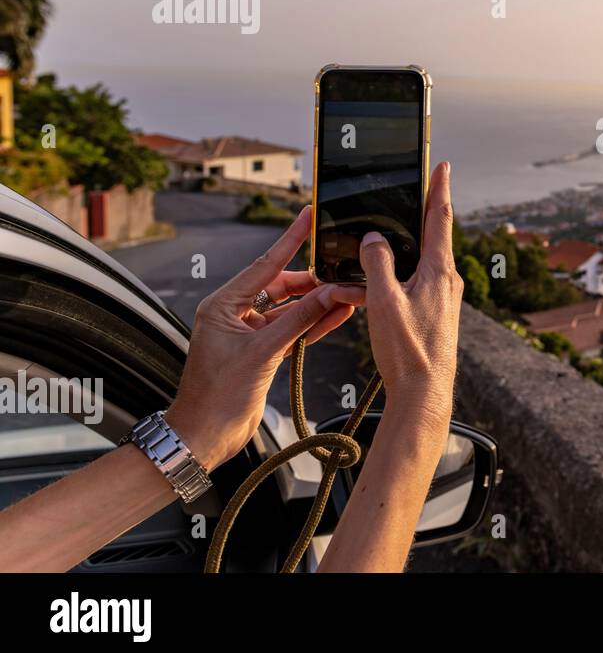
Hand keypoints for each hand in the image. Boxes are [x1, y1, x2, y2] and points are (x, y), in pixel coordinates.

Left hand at [166, 207, 363, 469]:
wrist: (206, 437)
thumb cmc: (217, 397)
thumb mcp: (263, 352)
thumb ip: (299, 320)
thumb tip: (328, 293)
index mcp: (223, 305)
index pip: (265, 264)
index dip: (291, 239)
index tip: (308, 216)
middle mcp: (235, 314)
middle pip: (283, 285)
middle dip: (313, 281)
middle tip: (342, 273)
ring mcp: (250, 333)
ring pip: (291, 309)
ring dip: (317, 304)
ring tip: (346, 295)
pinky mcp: (263, 351)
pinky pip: (293, 329)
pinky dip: (313, 324)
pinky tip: (336, 316)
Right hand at [359, 161, 461, 425]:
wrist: (425, 395)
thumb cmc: (408, 350)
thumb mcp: (384, 301)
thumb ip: (377, 263)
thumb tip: (374, 238)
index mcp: (439, 270)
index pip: (439, 217)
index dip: (438, 187)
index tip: (442, 164)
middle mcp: (446, 280)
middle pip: (426, 237)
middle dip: (409, 219)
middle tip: (402, 196)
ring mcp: (441, 297)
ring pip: (412, 266)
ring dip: (388, 262)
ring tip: (359, 270)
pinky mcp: (433, 313)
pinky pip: (408, 287)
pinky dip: (387, 285)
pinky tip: (363, 297)